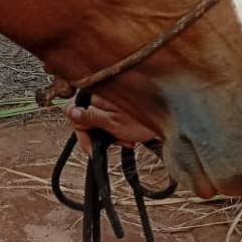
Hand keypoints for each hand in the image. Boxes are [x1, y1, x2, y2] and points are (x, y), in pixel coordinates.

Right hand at [38, 76, 158, 153]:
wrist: (173, 120)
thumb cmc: (145, 121)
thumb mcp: (113, 123)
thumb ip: (90, 117)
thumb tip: (69, 111)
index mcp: (97, 93)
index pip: (73, 111)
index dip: (81, 131)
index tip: (91, 147)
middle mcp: (102, 93)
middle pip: (86, 117)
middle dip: (98, 135)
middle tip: (114, 143)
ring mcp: (111, 100)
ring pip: (98, 121)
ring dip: (109, 136)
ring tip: (126, 141)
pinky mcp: (119, 107)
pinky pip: (109, 121)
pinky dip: (117, 132)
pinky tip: (129, 138)